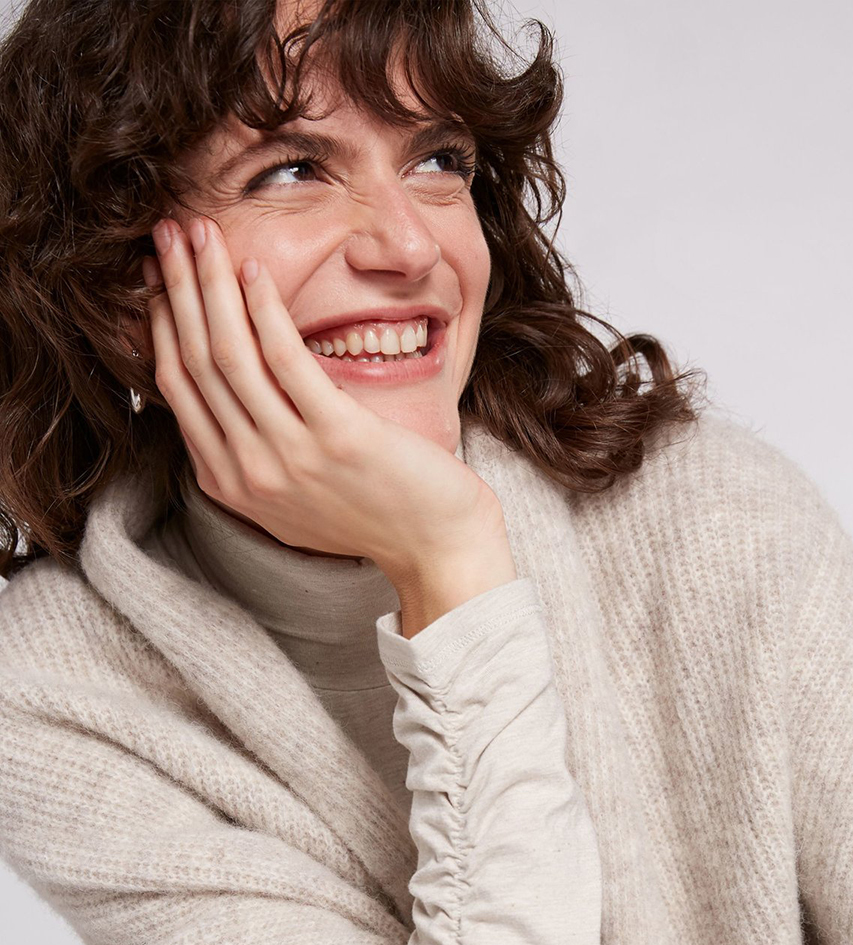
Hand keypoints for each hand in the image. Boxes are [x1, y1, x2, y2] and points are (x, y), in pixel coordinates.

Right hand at [140, 215, 510, 587]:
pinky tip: (254, 269)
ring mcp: (290, 457)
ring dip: (211, 283)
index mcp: (229, 483)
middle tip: (167, 232)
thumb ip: (253, 451)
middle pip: (195, 362)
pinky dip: (263, 308)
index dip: (161, 323)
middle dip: (176, 287)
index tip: (157, 275)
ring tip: (203, 233)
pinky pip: (284, 359)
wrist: (435, 545)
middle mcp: (249, 473)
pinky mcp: (336, 436)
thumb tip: (229, 392)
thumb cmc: (373, 510)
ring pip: (228, 354)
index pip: (177, 387)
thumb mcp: (292, 493)